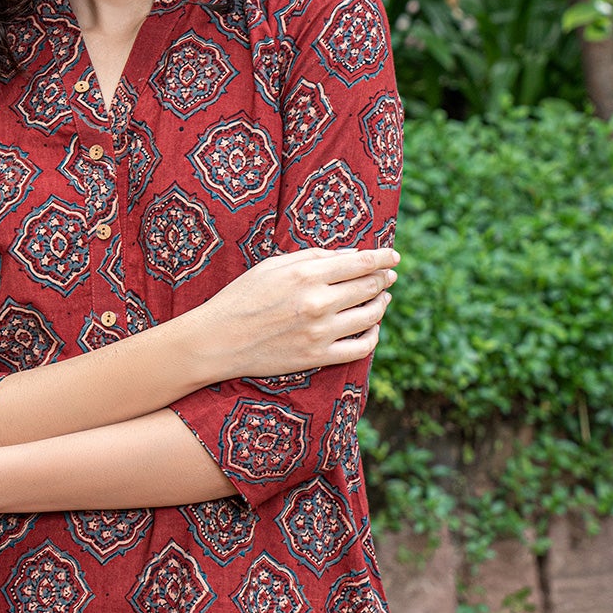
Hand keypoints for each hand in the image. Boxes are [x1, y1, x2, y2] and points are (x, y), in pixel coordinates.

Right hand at [190, 246, 398, 381]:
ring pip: (370, 316)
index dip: (383, 258)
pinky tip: (372, 328)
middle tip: (388, 276)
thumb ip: (312, 257)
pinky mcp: (318, 357)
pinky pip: (360, 348)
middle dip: (383, 279)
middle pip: (369, 287)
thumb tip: (349, 255)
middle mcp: (318, 303)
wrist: (218, 340)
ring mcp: (320, 332)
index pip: (360, 263)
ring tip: (382, 299)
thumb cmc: (242, 297)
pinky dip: (373, 337)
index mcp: (306, 275)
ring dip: (381, 304)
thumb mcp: (272, 266)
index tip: (394, 257)